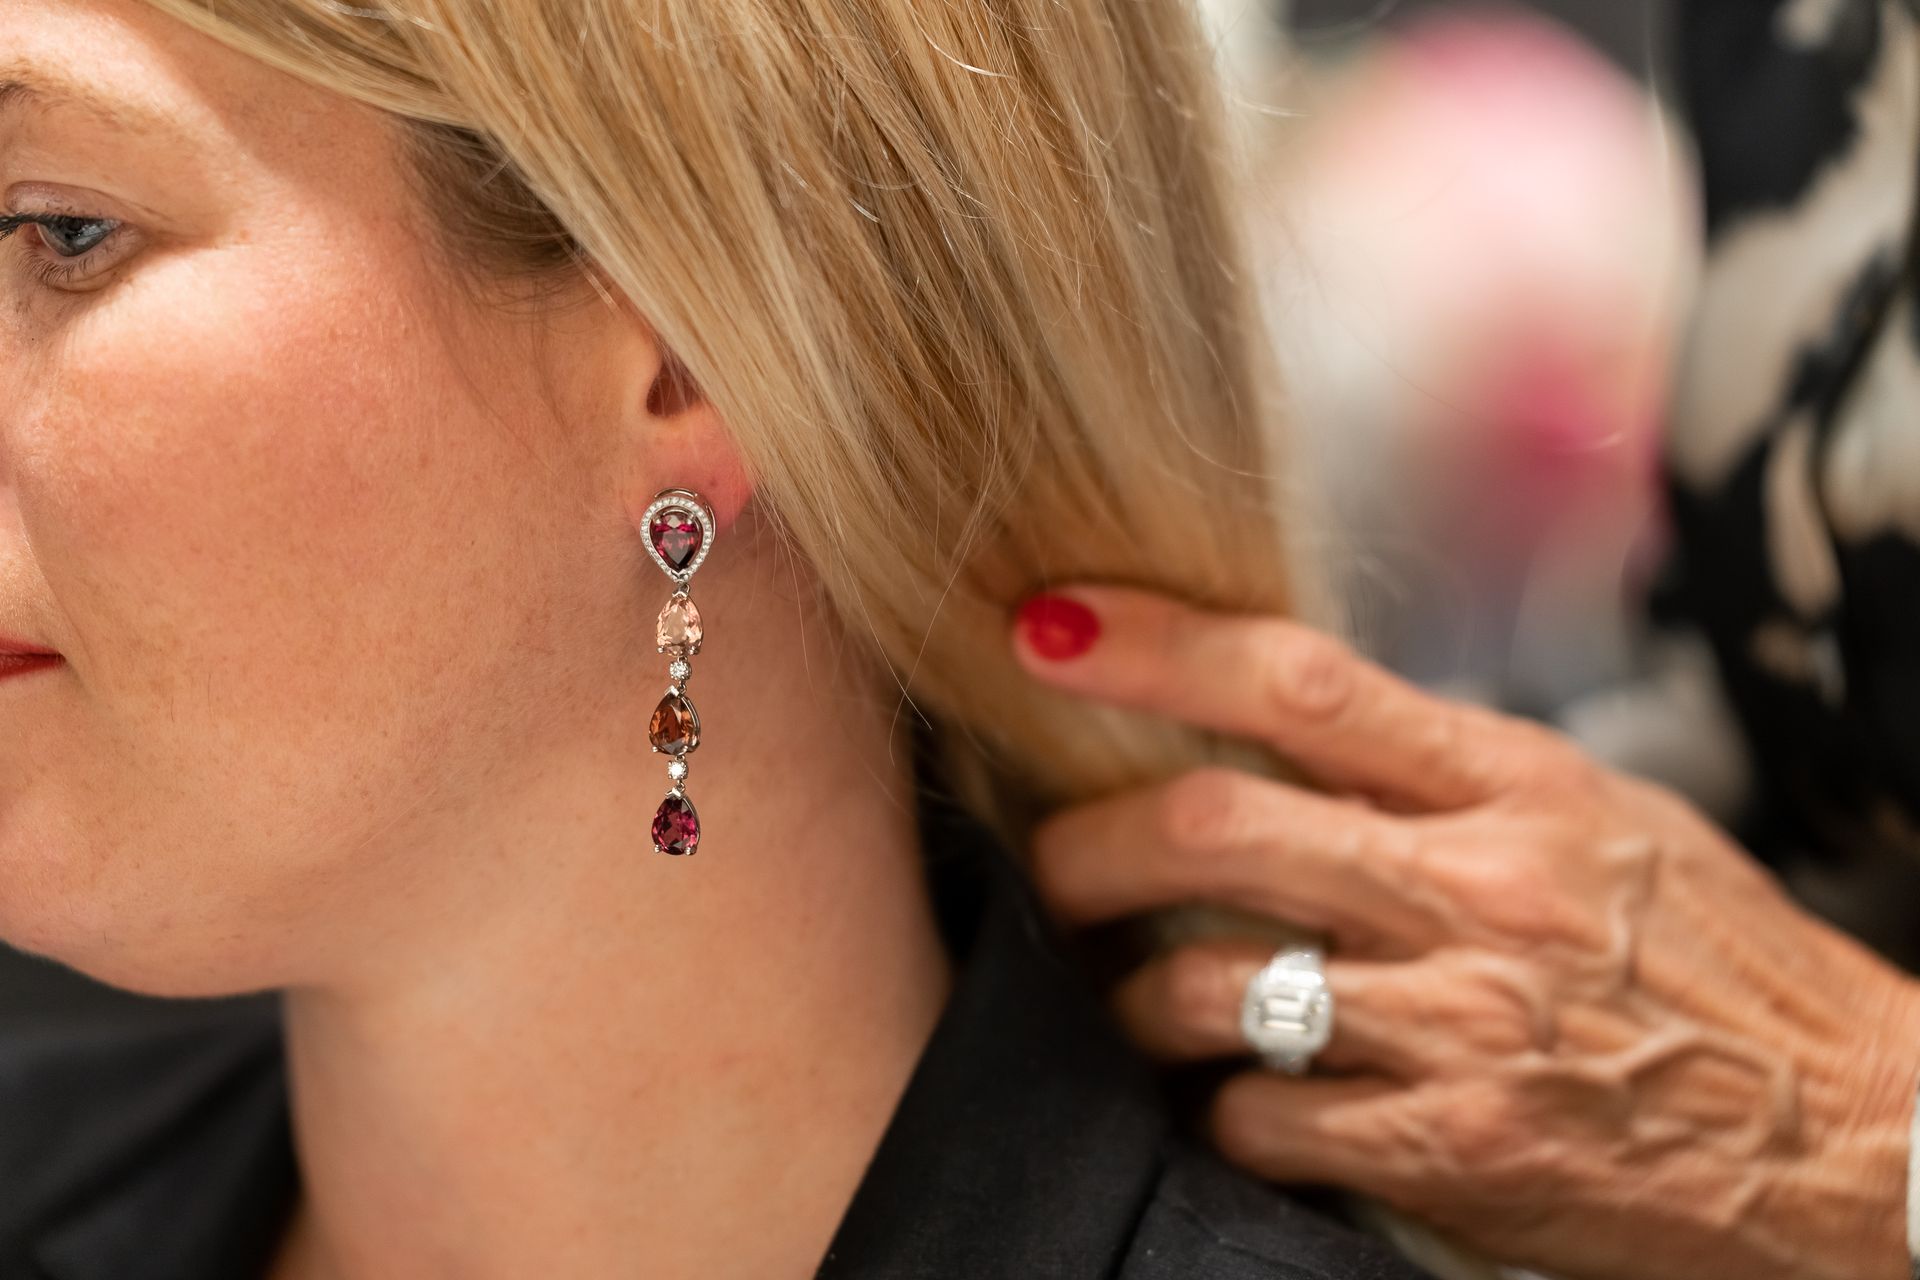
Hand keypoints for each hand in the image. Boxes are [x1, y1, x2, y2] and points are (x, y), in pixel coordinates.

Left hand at [1009, 584, 1919, 1279]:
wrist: (1849, 1138)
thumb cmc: (1716, 967)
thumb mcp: (1598, 819)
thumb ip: (1444, 776)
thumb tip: (1284, 734)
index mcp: (1513, 787)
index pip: (1297, 683)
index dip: (1153, 646)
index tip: (1051, 631)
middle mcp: (1478, 890)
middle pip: (1210, 828)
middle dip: (1086, 846)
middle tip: (1056, 865)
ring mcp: (1461, 1023)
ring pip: (1204, 984)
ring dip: (1137, 996)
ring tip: (1143, 1001)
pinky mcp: (1452, 1147)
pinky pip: (1260, 1114)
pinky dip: (1220, 1105)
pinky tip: (1244, 1098)